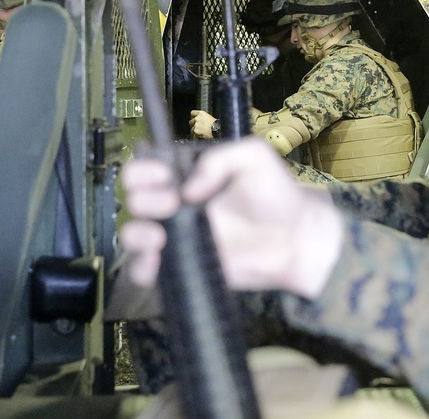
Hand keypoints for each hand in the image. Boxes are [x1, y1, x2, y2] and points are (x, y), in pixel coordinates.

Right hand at [120, 137, 342, 298]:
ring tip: (160, 236)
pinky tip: (156, 261)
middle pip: (135, 200)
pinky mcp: (182, 265)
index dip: (144, 170)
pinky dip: (142, 268)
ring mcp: (176, 237)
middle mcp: (175, 206)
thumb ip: (220, 159)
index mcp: (185, 176)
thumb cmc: (275, 192)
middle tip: (172, 202)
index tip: (164, 175)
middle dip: (144, 199)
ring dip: (137, 234)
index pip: (146, 169)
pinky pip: (147, 271)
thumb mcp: (254, 157)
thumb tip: (188, 189)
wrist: (294, 237)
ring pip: (133, 236)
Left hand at [190, 109, 216, 137]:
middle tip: (198, 128)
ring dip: (195, 131)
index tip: (195, 120)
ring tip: (200, 133)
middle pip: (191, 121)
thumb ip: (202, 118)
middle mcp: (197, 118)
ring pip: (191, 129)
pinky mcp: (195, 131)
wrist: (217, 130)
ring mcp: (195, 124)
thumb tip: (200, 121)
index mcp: (201, 113)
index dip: (193, 117)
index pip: (192, 113)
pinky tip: (200, 137)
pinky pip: (193, 135)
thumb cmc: (216, 124)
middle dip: (193, 125)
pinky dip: (196, 136)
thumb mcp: (209, 117)